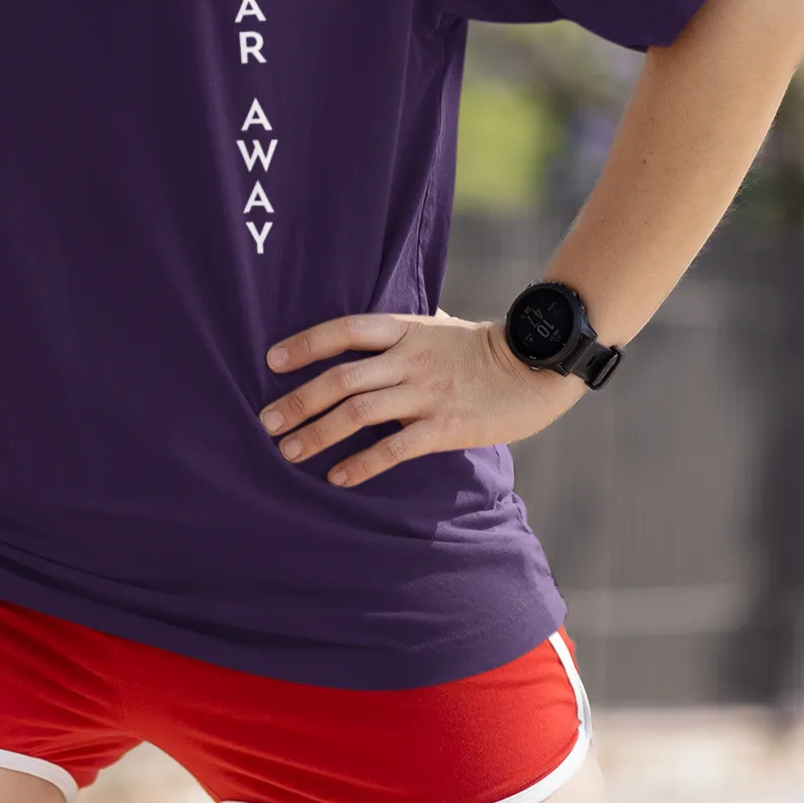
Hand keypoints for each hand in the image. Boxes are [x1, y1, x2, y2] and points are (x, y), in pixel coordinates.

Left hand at [259, 310, 579, 486]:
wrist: (536, 367)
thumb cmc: (484, 347)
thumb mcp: (441, 326)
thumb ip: (405, 331)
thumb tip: (373, 333)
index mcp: (406, 329)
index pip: (344, 330)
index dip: (305, 344)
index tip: (271, 361)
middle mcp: (410, 358)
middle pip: (341, 378)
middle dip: (298, 400)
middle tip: (266, 422)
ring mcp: (426, 392)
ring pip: (359, 413)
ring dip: (318, 433)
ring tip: (288, 451)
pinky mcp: (445, 426)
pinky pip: (393, 448)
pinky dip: (360, 463)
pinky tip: (337, 477)